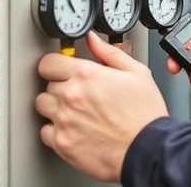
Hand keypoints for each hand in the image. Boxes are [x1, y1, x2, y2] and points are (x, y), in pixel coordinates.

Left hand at [36, 32, 167, 181]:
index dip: (56, 65)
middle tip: (81, 95)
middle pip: (48, 85)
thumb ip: (109, 53)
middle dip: (62, 87)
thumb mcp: (137, 73)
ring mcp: (64, 121)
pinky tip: (74, 129)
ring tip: (77, 112)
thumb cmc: (145, 115)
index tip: (63, 70)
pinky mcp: (62, 144)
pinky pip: (45, 132)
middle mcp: (71, 96)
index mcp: (86, 75)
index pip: (48, 63)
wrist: (147, 150)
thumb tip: (92, 39)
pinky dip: (56, 130)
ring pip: (43, 106)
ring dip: (55, 107)